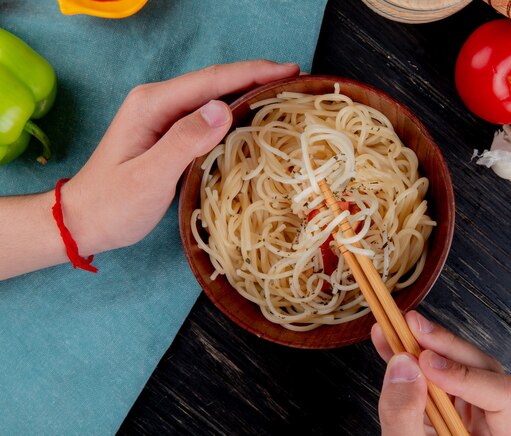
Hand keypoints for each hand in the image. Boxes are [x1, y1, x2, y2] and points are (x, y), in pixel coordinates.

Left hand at [62, 60, 299, 254]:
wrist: (84, 221)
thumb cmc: (113, 203)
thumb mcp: (149, 176)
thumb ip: (185, 141)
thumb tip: (224, 109)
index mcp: (153, 105)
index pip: (211, 81)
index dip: (252, 73)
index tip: (289, 71)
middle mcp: (158, 103)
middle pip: (214, 83)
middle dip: (255, 77)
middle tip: (294, 81)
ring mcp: (163, 118)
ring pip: (213, 98)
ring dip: (247, 93)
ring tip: (282, 93)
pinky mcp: (169, 134)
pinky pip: (207, 117)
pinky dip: (234, 113)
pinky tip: (252, 117)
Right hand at [372, 311, 510, 435]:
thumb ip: (405, 415)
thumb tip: (401, 365)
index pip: (504, 395)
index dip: (464, 374)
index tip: (425, 364)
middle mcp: (498, 428)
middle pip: (483, 372)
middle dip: (443, 348)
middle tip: (410, 328)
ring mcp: (477, 420)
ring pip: (460, 370)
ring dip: (425, 348)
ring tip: (395, 330)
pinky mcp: (452, 416)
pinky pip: (436, 382)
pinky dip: (412, 363)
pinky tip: (389, 345)